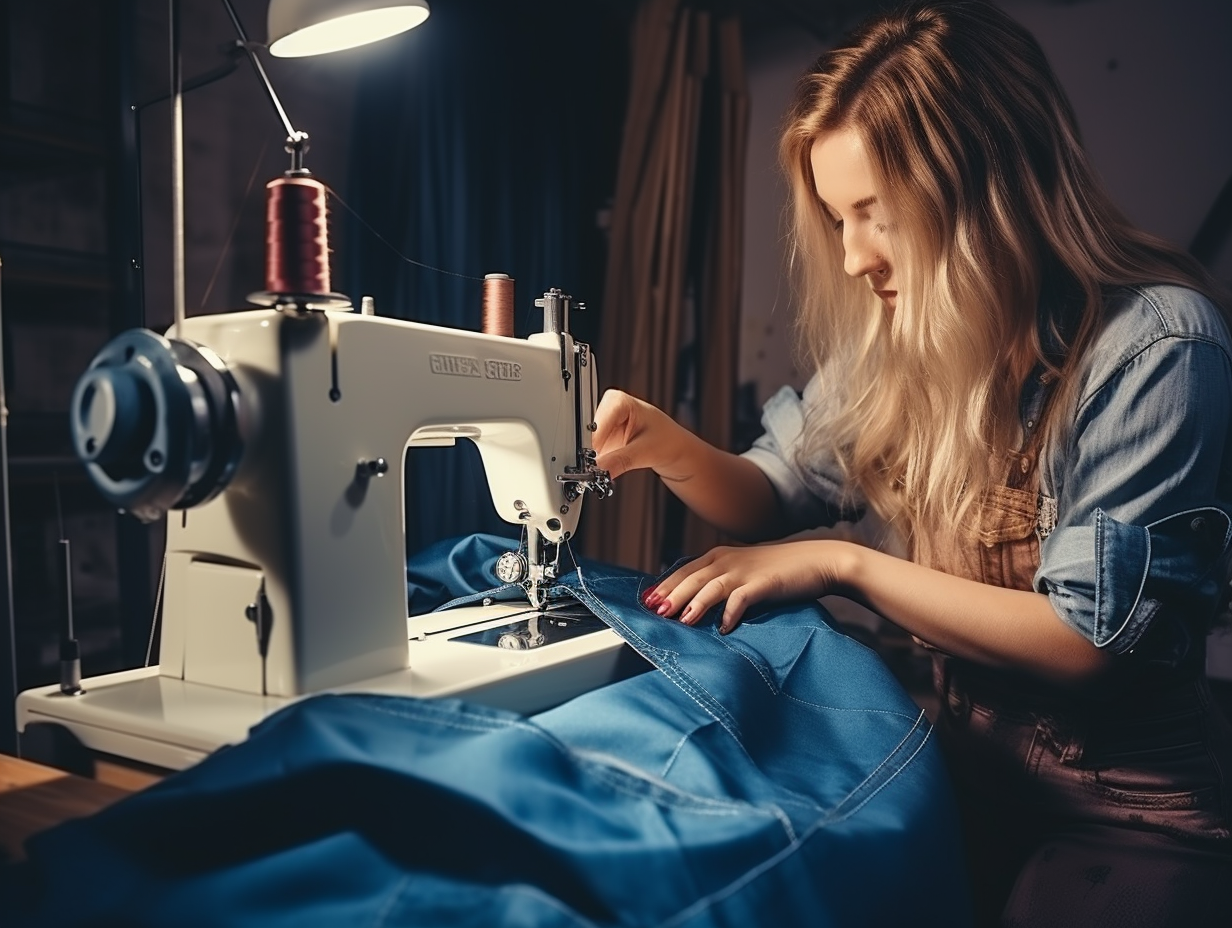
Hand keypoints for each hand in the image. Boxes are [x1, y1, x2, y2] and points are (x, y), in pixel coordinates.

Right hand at [592, 389, 690, 480]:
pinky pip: (592, 454)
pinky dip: (596, 464)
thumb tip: (599, 469)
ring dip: (592, 459)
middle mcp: (610, 411)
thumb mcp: (646, 451)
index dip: (593, 441)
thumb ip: (620, 461)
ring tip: (601, 469)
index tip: (592, 458)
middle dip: (590, 452)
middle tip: (594, 468)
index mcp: (620, 401)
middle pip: (587, 432)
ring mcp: (607, 427)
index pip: (597, 421)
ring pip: (587, 444)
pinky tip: (604, 468)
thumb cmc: (670, 442)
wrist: (677, 452)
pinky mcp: (605, 442)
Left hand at [642, 540, 855, 633]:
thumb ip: (719, 582)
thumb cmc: (778, 570)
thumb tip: (693, 603)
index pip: (684, 571)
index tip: (646, 602)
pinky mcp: (764, 583)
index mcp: (719, 556)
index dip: (665, 586)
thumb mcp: (743, 571)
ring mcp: (746, 571)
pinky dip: (730, 612)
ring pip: (711, 585)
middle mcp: (727, 560)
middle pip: (691, 577)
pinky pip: (742, 598)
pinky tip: (723, 627)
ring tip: (681, 620)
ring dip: (694, 602)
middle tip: (653, 612)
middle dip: (670, 594)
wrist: (818, 561)